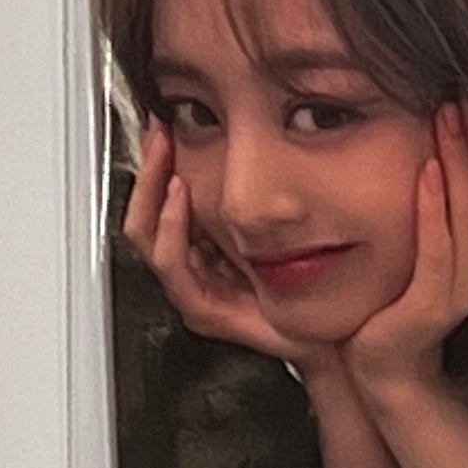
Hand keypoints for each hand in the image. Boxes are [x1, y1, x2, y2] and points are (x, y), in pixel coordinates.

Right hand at [124, 124, 310, 364]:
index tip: (161, 128)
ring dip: (153, 192)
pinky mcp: (203, 311)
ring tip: (166, 161)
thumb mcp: (266, 235)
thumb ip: (240, 207)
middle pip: (144, 218)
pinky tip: (179, 201)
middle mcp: (189, 273)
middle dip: (148, 171)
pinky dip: (171, 228)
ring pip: (148, 237)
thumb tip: (230, 158)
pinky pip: (172, 265)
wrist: (324, 339)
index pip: (158, 206)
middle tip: (157, 135)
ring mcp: (191, 293)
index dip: (154, 166)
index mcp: (198, 254)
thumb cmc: (300, 293)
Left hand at [344, 102, 467, 401]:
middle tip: (464, 89)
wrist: (385, 365)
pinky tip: (427, 170)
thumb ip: (443, 204)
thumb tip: (441, 140)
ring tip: (448, 115)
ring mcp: (466, 289)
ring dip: (462, 162)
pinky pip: (441, 252)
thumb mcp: (428, 241)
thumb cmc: (399, 298)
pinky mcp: (437, 306)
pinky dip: (435, 210)